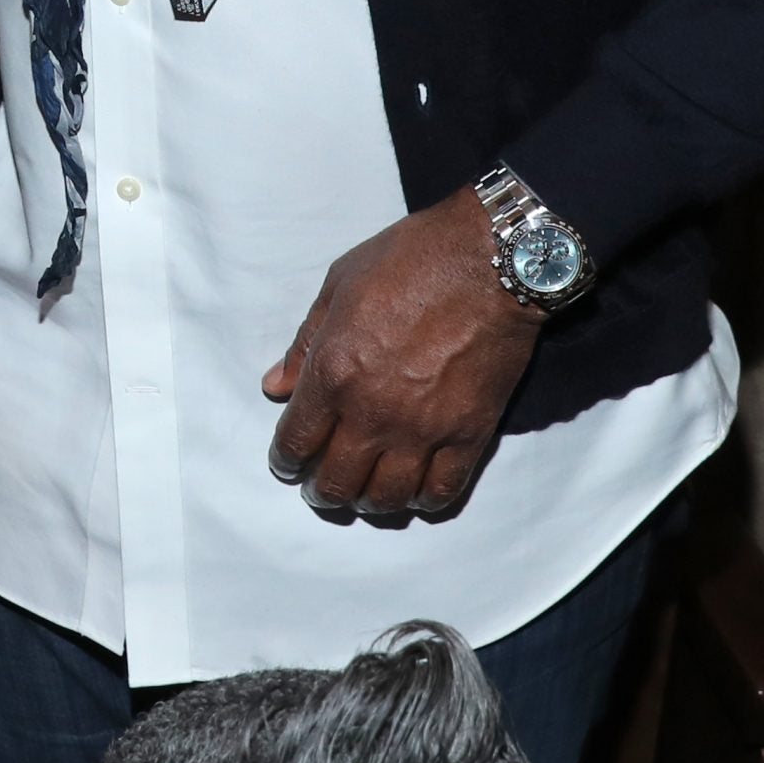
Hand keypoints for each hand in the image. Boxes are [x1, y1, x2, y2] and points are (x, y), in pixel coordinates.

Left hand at [261, 186, 543, 518]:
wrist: (487, 261)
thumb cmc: (408, 261)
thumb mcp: (338, 285)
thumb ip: (304, 343)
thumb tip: (276, 387)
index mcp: (334, 372)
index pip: (296, 443)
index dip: (286, 461)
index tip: (288, 464)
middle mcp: (373, 411)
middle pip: (337, 483)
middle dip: (321, 491)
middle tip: (322, 485)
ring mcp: (423, 429)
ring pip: (386, 498)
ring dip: (369, 502)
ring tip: (365, 492)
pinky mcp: (468, 435)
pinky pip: (441, 492)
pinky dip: (423, 500)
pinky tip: (414, 490)